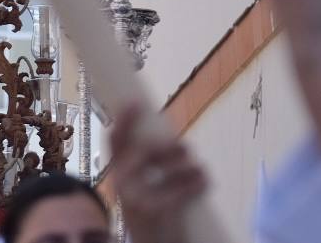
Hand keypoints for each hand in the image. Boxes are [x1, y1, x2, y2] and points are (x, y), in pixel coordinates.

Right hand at [107, 103, 205, 242]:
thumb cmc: (152, 218)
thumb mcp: (142, 190)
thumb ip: (147, 168)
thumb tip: (170, 140)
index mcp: (118, 176)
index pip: (115, 141)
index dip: (124, 120)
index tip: (135, 102)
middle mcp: (123, 184)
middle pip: (144, 150)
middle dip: (168, 147)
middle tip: (185, 148)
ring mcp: (139, 197)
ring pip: (169, 168)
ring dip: (190, 166)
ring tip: (200, 169)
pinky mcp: (158, 210)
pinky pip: (183, 188)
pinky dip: (199, 183)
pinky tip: (205, 182)